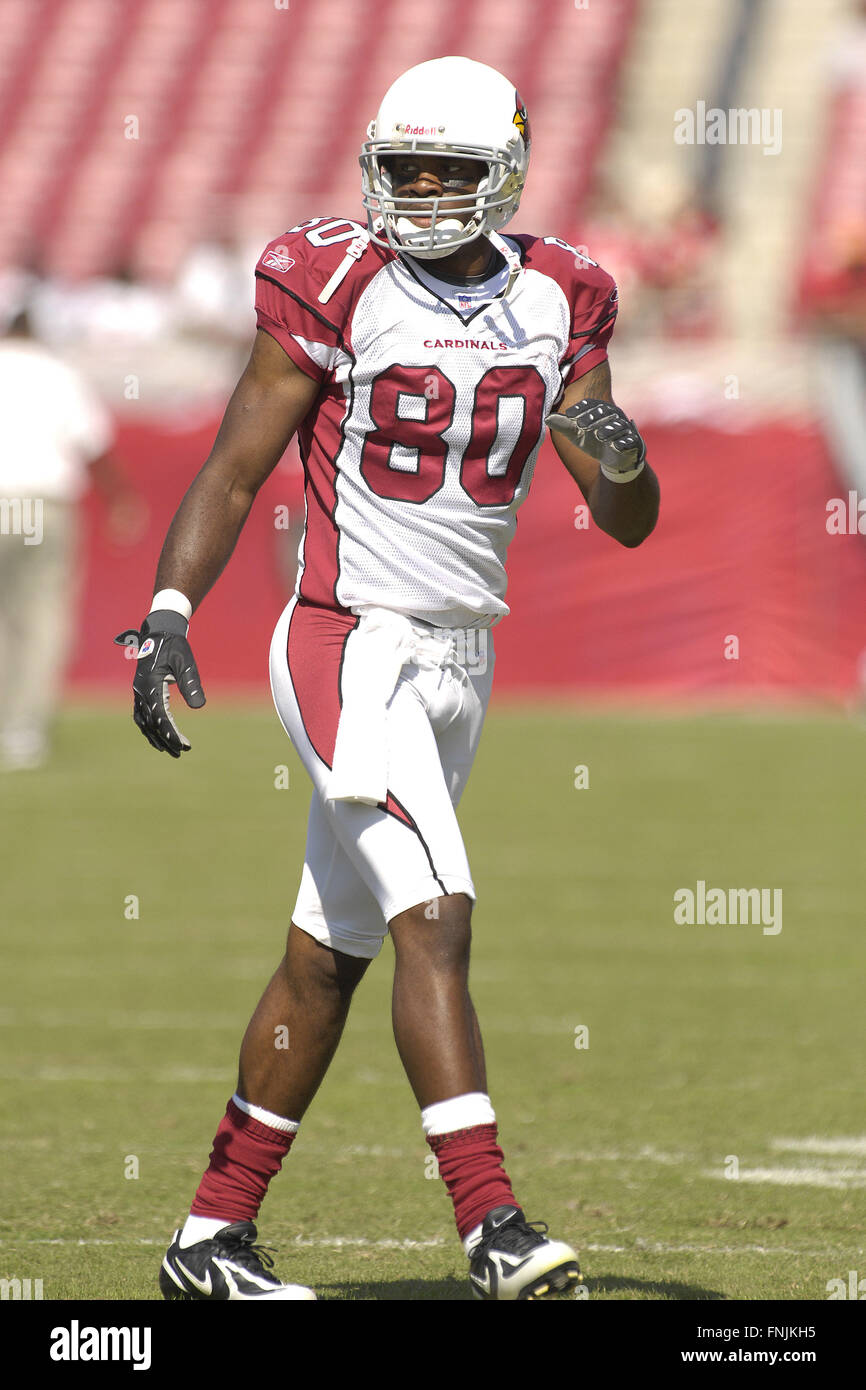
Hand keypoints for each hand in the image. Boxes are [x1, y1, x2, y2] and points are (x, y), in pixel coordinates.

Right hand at [114, 610, 205, 756]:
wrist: (159, 632)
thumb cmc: (174, 645)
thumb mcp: (185, 662)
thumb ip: (190, 682)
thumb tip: (199, 706)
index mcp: (150, 684)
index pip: (159, 714)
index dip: (170, 731)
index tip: (181, 744)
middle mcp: (141, 691)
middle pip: (151, 722)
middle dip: (165, 739)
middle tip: (181, 752)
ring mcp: (138, 692)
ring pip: (144, 722)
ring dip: (156, 737)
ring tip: (171, 751)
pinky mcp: (141, 693)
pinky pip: (142, 716)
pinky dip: (150, 728)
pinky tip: (159, 737)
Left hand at [545, 398, 645, 479]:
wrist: (614, 459)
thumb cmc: (593, 442)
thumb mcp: (577, 434)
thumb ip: (565, 426)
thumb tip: (547, 418)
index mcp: (601, 410)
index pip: (591, 404)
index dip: (581, 408)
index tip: (569, 415)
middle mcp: (615, 416)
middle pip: (605, 412)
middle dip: (594, 418)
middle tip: (581, 425)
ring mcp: (625, 429)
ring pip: (618, 426)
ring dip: (609, 430)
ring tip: (599, 436)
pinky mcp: (633, 443)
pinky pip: (630, 441)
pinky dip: (624, 444)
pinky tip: (616, 447)